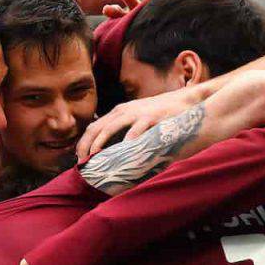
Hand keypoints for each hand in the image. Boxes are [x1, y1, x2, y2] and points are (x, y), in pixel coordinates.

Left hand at [76, 84, 205, 157]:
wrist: (185, 103)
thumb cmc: (160, 116)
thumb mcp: (138, 121)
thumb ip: (125, 132)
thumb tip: (113, 153)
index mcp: (119, 113)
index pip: (94, 126)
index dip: (83, 142)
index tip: (78, 158)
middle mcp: (124, 111)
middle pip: (98, 126)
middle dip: (87, 144)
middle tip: (82, 161)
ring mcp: (138, 113)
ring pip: (112, 125)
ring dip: (101, 140)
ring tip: (94, 154)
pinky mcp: (152, 116)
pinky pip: (138, 127)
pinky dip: (130, 137)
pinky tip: (124, 148)